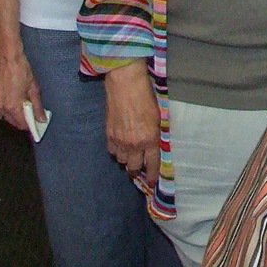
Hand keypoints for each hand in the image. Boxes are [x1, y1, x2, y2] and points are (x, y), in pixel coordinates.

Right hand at [0, 51, 43, 132]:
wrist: (8, 59)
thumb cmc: (22, 72)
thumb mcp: (34, 89)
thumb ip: (38, 106)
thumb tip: (42, 119)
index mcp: (13, 106)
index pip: (22, 124)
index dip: (30, 125)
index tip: (36, 123)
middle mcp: (1, 108)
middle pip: (12, 122)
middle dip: (22, 120)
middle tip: (31, 113)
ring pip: (5, 116)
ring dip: (13, 114)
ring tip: (22, 103)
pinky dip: (5, 108)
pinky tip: (12, 99)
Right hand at [105, 60, 160, 185]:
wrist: (126, 85)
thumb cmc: (146, 96)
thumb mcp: (158, 116)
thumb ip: (156, 133)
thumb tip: (155, 144)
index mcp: (149, 139)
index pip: (152, 163)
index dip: (152, 174)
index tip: (151, 181)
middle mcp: (133, 144)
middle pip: (133, 167)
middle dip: (136, 170)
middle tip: (139, 168)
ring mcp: (119, 141)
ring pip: (121, 160)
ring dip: (126, 159)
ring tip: (130, 154)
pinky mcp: (108, 135)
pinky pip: (112, 151)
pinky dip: (116, 151)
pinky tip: (120, 145)